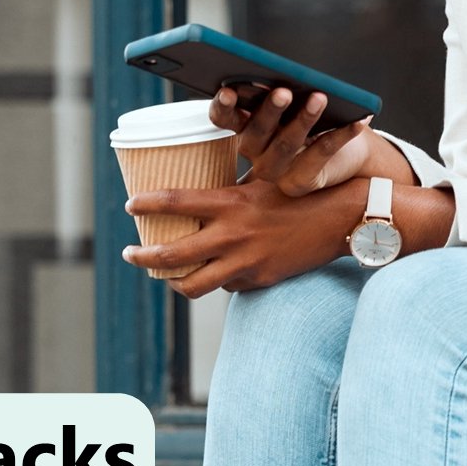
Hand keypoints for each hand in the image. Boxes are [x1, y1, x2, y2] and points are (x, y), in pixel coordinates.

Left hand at [121, 179, 366, 297]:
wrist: (337, 219)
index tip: (129, 205)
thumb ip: (227, 192)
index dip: (145, 204)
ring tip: (163, 275)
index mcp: (229, 203)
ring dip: (172, 282)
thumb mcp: (259, 181)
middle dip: (142, 257)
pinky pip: (226, 285)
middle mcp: (231, 235)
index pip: (174, 202)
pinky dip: (216, 279)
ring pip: (192, 285)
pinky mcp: (257, 280)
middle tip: (129, 254)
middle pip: (171, 255)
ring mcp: (244, 262)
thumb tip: (197, 196)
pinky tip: (214, 272)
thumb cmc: (298, 191)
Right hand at [208, 87, 418, 194]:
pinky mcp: (300, 183)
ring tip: (319, 98)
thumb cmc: (320, 121)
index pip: (223, 118)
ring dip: (303, 119)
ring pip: (285, 145)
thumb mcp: (299, 104)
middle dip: (269, 110)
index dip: (223, 106)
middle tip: (283, 92)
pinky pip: (318, 158)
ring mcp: (276, 171)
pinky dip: (339, 136)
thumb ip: (285, 92)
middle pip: (255, 132)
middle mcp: (255, 152)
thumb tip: (288, 74)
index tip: (228, 91)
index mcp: (247, 127)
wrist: (348, 155)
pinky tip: (356, 120)